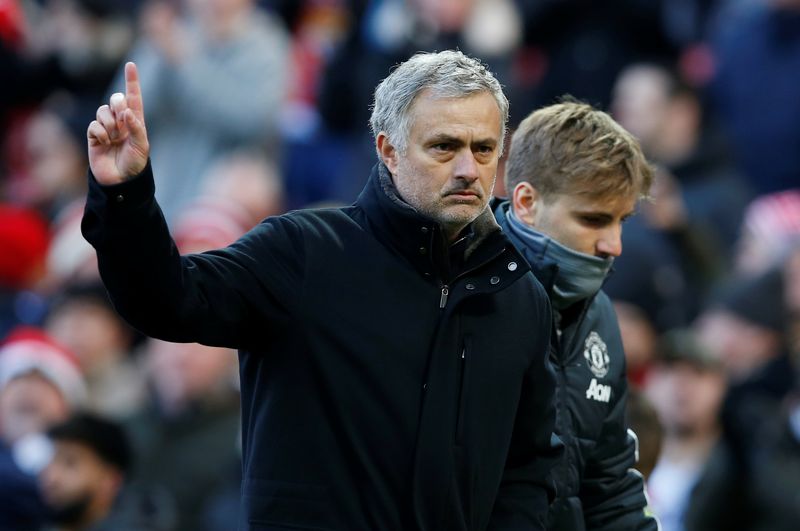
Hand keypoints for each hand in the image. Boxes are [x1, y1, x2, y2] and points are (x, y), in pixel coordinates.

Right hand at [87, 62, 149, 184]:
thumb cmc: (135, 164)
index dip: (132, 81)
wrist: (120, 181)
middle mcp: (121, 122)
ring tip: (114, 137)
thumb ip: (136, 127)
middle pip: (115, 99)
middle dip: (118, 103)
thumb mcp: (142, 146)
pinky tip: (104, 143)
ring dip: (109, 122)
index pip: (134, 98)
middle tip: (122, 118)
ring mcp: (107, 128)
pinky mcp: (94, 135)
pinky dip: (99, 132)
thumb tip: (126, 112)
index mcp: (136, 121)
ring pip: (102, 110)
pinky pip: (93, 124)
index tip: (131, 65)